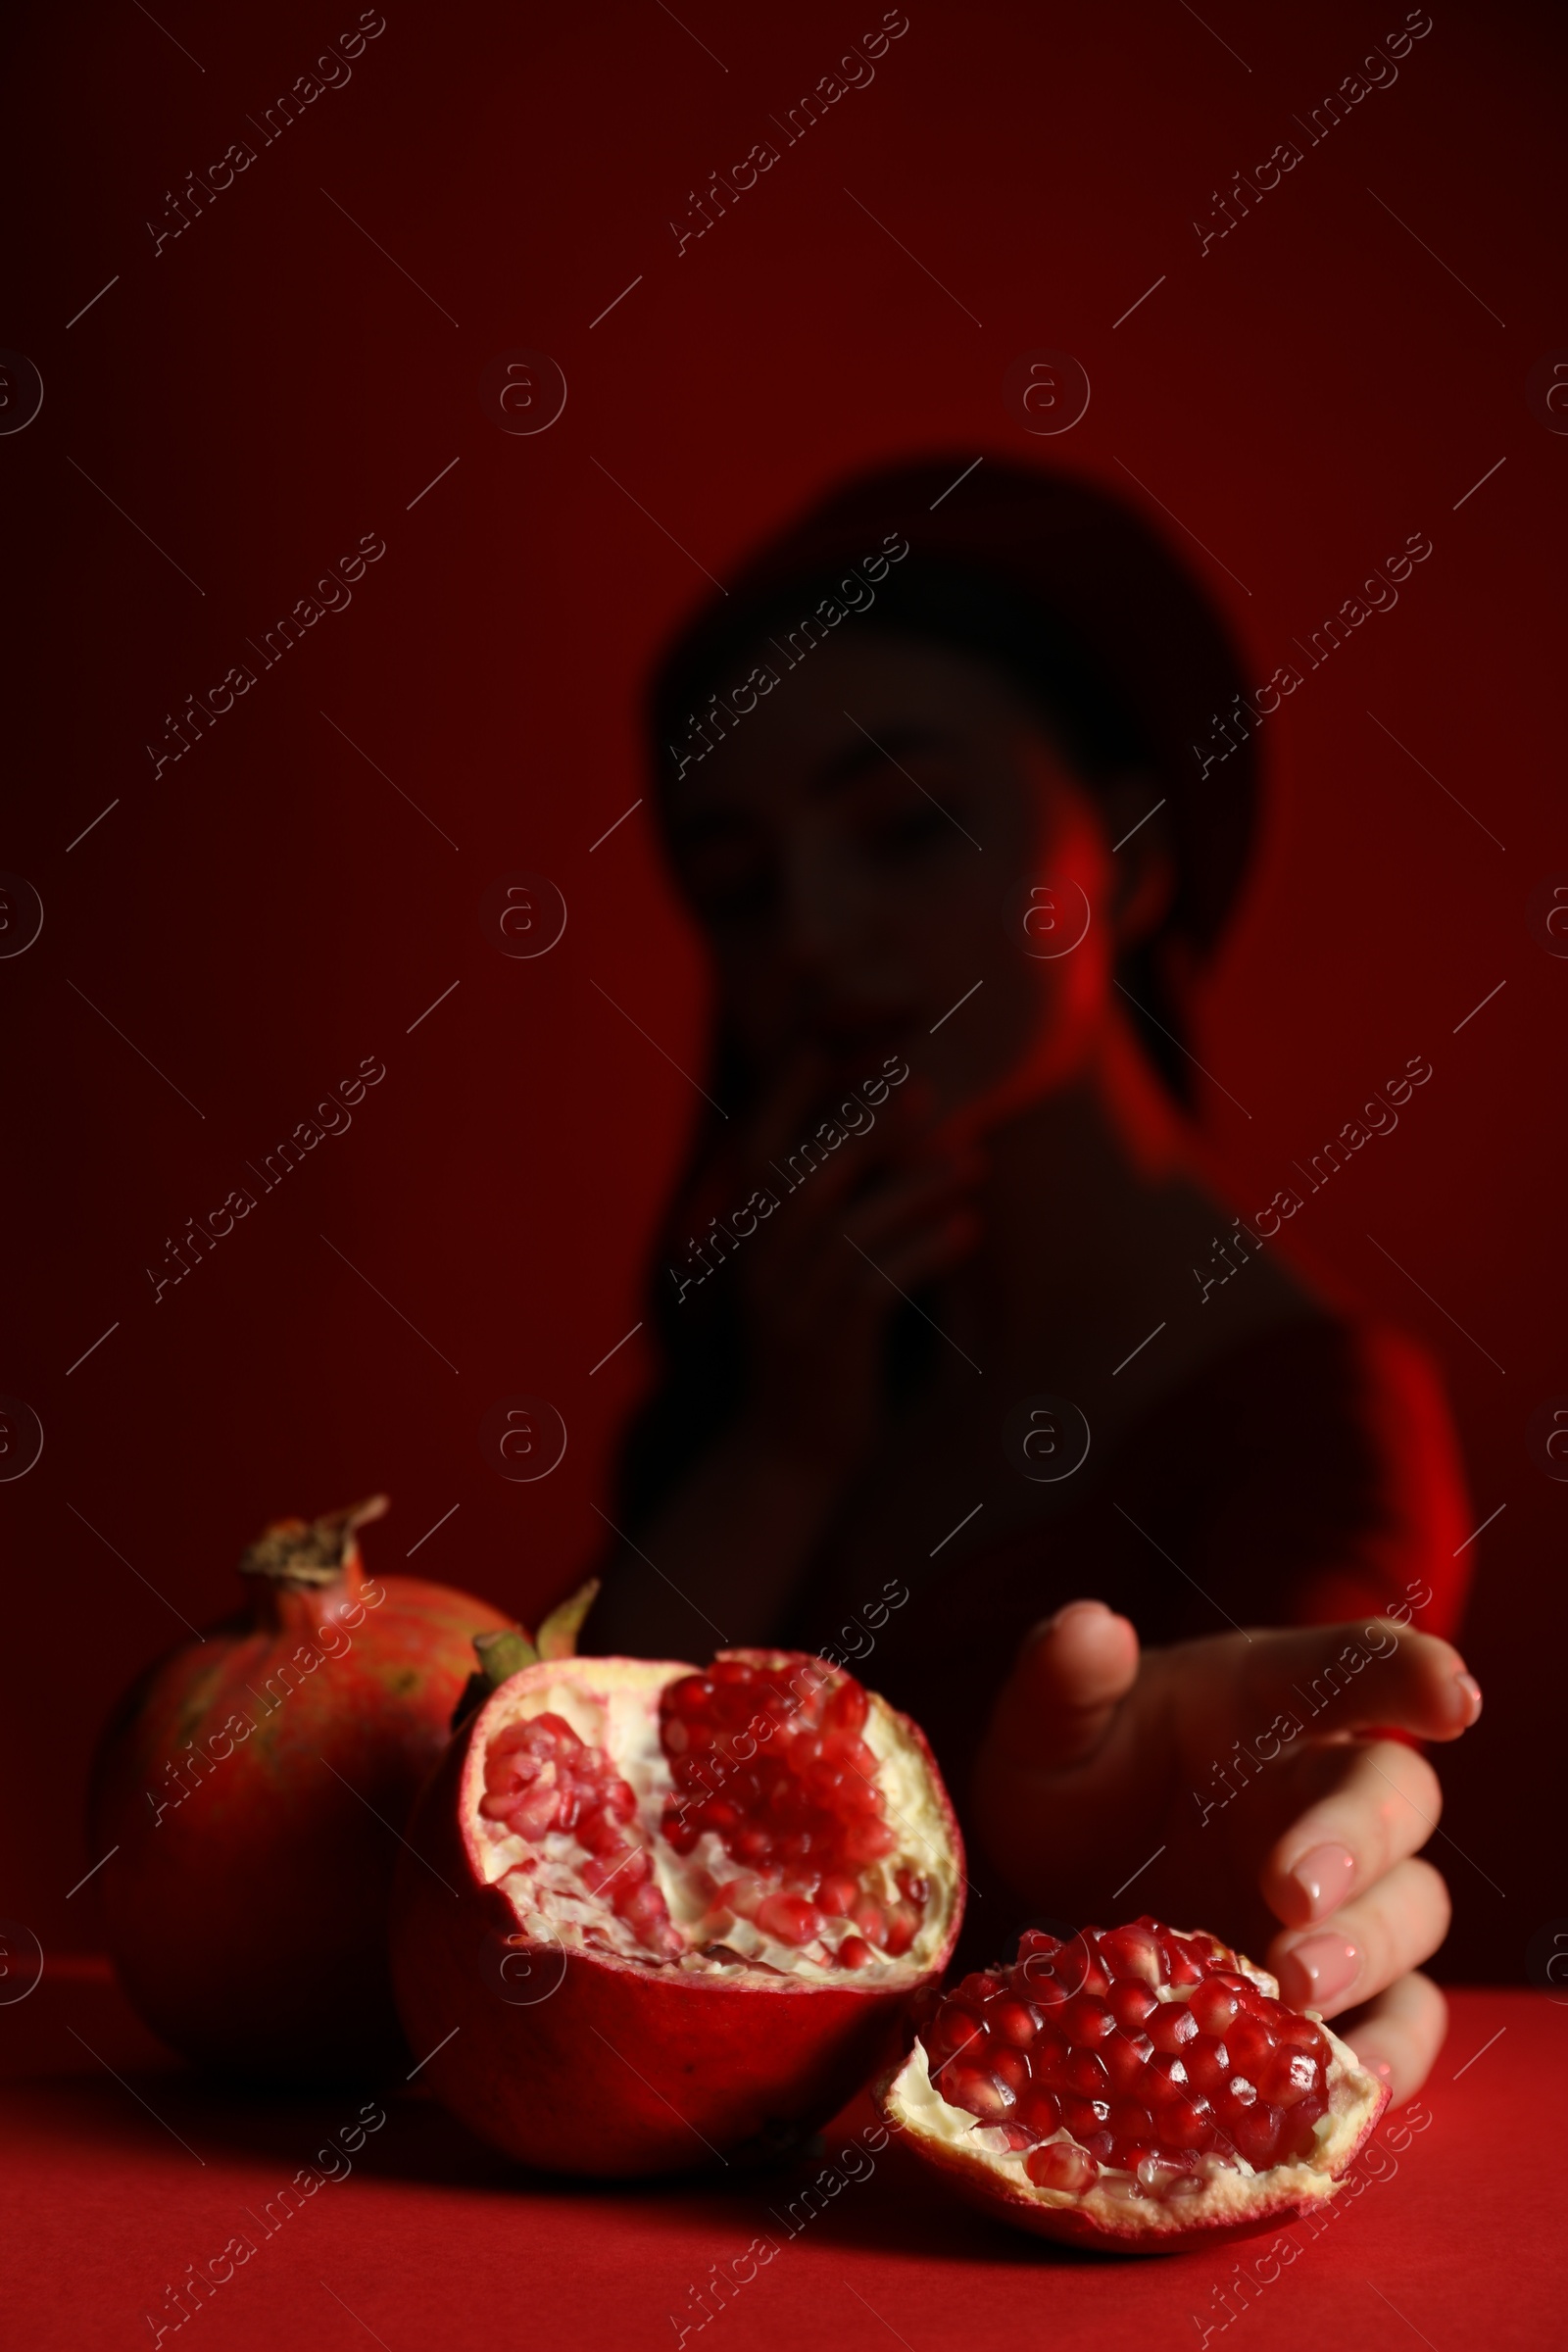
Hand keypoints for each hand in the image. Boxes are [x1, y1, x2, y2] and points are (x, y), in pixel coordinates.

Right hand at [678, 1049, 981, 1472]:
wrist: (789, 1458)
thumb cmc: (816, 1353)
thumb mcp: (808, 1277)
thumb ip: (830, 1216)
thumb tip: (888, 1142)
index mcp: (746, 1239)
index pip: (758, 1148)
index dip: (793, 1093)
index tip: (846, 1046)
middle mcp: (757, 1266)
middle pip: (806, 1173)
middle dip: (868, 1125)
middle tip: (928, 1087)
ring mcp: (788, 1307)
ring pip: (848, 1226)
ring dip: (915, 1186)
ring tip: (975, 1160)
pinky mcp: (827, 1346)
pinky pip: (877, 1284)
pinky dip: (926, 1250)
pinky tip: (970, 1229)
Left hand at [971, 1601, 1483, 2100]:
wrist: (1047, 1895)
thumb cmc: (1071, 1783)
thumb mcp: (1043, 1731)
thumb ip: (1062, 1679)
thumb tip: (1090, 1624)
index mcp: (1267, 1700)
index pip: (1355, 1666)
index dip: (1411, 1675)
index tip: (1450, 1699)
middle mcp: (1319, 1791)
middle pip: (1392, 1798)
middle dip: (1357, 1842)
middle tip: (1293, 1894)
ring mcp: (1342, 1897)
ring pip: (1410, 1909)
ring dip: (1369, 1948)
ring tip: (1296, 1989)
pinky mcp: (1339, 1993)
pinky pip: (1402, 2019)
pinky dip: (1392, 2052)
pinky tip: (1356, 2083)